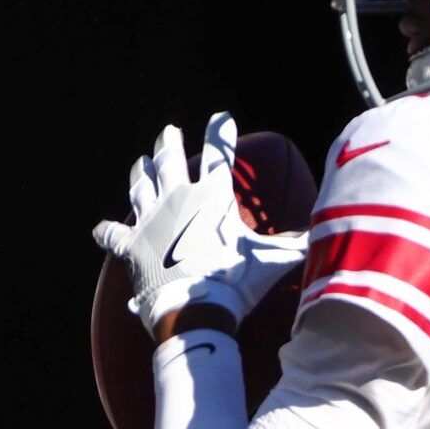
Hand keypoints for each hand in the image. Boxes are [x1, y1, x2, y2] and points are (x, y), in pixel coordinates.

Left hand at [92, 112, 305, 332]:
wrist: (195, 311)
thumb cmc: (236, 283)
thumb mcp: (274, 260)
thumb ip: (298, 244)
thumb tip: (329, 235)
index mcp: (211, 198)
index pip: (220, 154)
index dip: (222, 132)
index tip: (222, 117)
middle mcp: (176, 200)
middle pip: (169, 161)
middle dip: (170, 143)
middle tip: (169, 132)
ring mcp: (149, 221)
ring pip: (139, 187)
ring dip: (140, 173)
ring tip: (140, 164)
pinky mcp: (129, 246)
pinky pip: (113, 235)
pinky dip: (107, 232)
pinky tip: (100, 230)